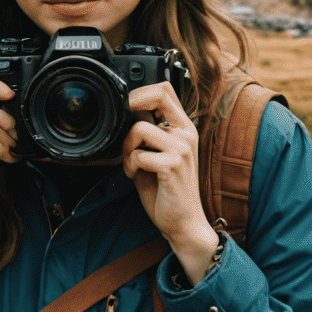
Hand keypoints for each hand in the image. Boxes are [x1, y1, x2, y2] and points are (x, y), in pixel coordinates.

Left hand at [121, 82, 219, 283]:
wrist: (182, 221)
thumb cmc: (167, 190)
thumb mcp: (157, 155)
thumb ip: (147, 135)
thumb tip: (126, 116)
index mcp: (184, 129)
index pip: (165, 90)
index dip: (141, 91)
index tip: (127, 107)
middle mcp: (186, 134)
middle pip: (155, 97)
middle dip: (131, 108)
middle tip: (124, 131)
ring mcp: (182, 148)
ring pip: (139, 129)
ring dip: (127, 148)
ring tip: (131, 165)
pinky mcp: (173, 165)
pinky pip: (138, 155)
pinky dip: (130, 166)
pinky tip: (135, 176)